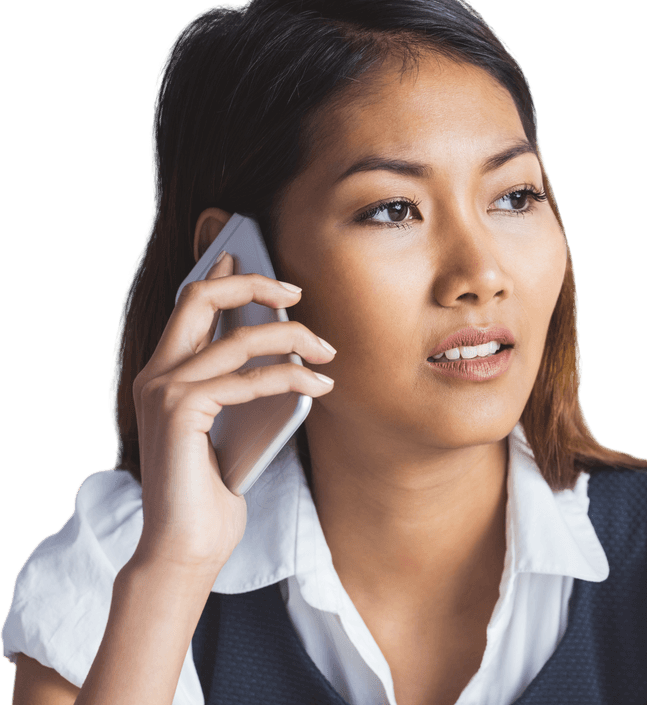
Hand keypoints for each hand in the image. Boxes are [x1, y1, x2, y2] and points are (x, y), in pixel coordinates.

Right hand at [130, 253, 335, 575]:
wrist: (188, 545)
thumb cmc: (215, 489)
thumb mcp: (236, 423)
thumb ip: (246, 384)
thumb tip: (289, 348)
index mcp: (165, 373)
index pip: (189, 304)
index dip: (224, 274)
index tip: (259, 261)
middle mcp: (156, 374)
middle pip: (201, 297)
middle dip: (255, 283)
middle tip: (299, 292)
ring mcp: (163, 392)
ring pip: (237, 339)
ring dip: (293, 338)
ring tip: (328, 351)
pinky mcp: (180, 414)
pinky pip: (247, 379)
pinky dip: (290, 376)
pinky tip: (320, 383)